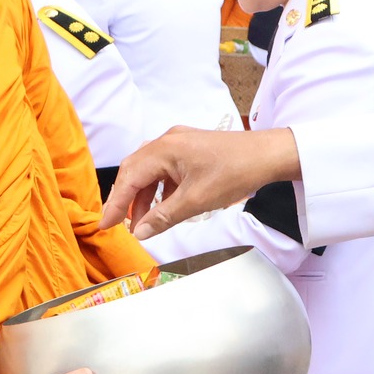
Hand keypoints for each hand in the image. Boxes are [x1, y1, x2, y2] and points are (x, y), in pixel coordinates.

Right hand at [102, 126, 299, 238]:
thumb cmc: (235, 172)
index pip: (129, 178)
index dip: (115, 204)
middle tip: (118, 225)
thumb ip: (163, 217)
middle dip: (126, 199)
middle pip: (135, 170)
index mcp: (164, 149)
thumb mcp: (196, 201)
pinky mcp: (191, 149)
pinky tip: (163, 207)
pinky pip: (165, 169)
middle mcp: (167, 141)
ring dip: (144, 196)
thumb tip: (139, 232)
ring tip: (143, 222)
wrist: (269, 155)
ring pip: (150, 170)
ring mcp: (180, 143)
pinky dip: (160, 189)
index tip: (104, 225)